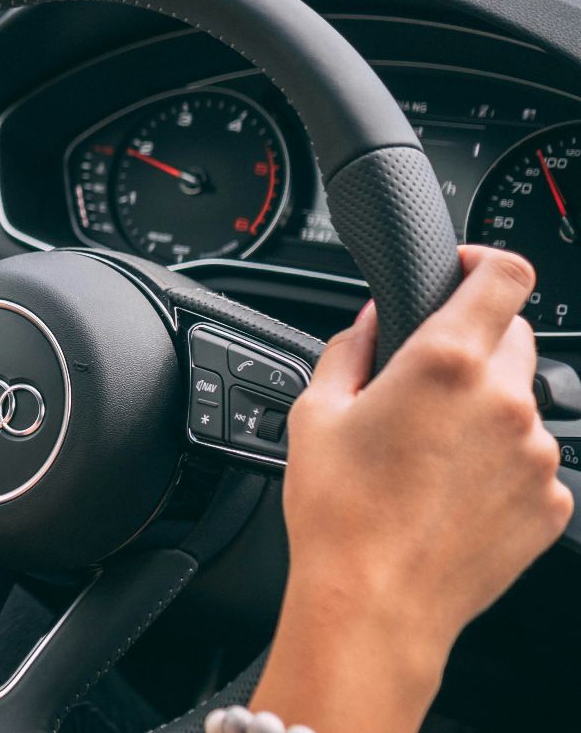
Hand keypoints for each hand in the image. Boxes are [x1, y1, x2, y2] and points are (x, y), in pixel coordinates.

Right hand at [251, 246, 571, 731]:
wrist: (375, 605)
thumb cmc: (338, 514)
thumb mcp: (315, 412)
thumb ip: (351, 348)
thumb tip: (374, 320)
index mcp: (446, 363)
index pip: (505, 275)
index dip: (485, 262)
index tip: (464, 272)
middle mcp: (505, 401)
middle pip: (514, 336)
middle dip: (474, 343)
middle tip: (424, 382)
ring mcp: (536, 455)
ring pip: (521, 402)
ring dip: (485, 409)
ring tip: (429, 454)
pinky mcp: (552, 502)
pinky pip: (531, 461)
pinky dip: (499, 464)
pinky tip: (450, 492)